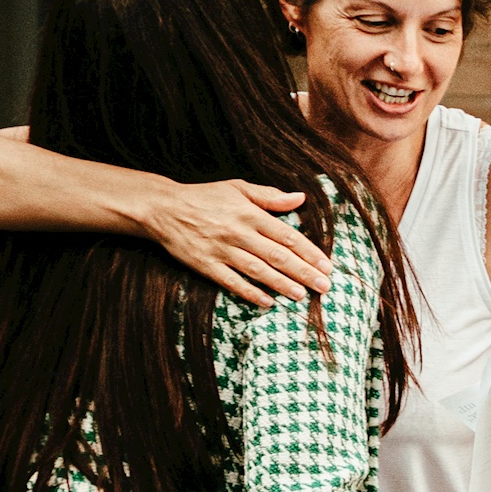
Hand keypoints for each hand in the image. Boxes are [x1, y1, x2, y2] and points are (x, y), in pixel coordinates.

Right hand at [136, 180, 332, 303]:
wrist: (163, 207)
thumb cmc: (205, 197)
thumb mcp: (238, 188)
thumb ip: (269, 196)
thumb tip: (300, 198)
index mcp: (249, 213)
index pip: (287, 235)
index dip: (309, 252)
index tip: (327, 266)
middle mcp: (238, 232)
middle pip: (277, 256)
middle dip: (304, 272)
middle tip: (325, 287)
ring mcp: (221, 250)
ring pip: (258, 270)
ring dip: (282, 284)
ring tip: (302, 296)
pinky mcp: (205, 264)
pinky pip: (231, 282)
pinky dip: (249, 293)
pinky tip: (267, 302)